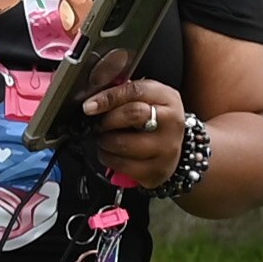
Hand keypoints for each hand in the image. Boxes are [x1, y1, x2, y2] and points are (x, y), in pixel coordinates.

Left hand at [80, 71, 189, 189]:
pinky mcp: (157, 170)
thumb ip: (123, 93)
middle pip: (133, 115)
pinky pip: (123, 166)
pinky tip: (110, 154)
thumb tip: (94, 99)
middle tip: (98, 125)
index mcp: (167, 98)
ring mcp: (166, 149)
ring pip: (124, 144)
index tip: (89, 106)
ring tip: (104, 139)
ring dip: (104, 142)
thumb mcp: (146, 98)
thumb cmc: (154, 118)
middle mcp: (171, 122)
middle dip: (107, 120)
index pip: (136, 91)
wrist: (172, 145)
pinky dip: (108, 159)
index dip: (108, 97)